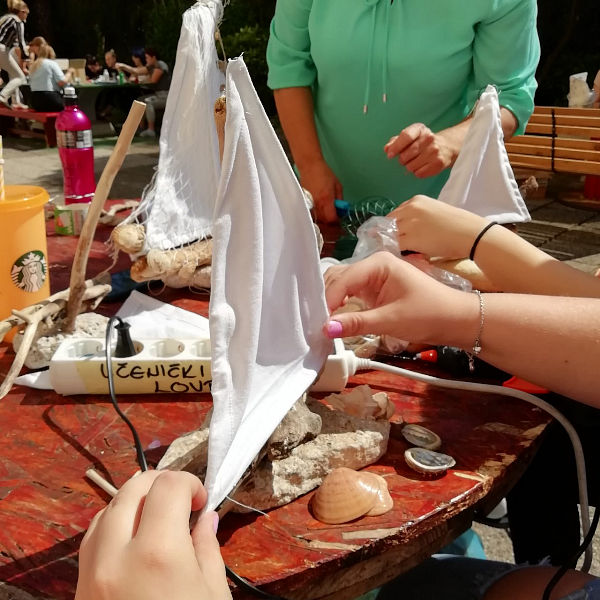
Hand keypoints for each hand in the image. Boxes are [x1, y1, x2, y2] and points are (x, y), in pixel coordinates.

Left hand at [75, 470, 231, 599]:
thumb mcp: (212, 594)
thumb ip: (207, 549)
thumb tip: (205, 519)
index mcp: (158, 554)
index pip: (168, 486)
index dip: (190, 483)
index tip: (200, 502)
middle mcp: (117, 557)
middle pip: (133, 488)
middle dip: (161, 484)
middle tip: (181, 502)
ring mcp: (92, 573)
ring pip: (107, 508)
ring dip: (135, 502)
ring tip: (157, 519)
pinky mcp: (80, 589)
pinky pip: (91, 538)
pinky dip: (113, 525)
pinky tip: (133, 539)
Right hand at [298, 159, 342, 222]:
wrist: (309, 167)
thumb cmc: (324, 173)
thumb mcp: (338, 186)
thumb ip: (340, 200)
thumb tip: (341, 211)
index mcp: (326, 200)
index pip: (332, 219)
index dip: (337, 224)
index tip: (340, 224)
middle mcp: (317, 204)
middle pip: (324, 224)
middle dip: (330, 226)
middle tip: (335, 225)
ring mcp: (309, 205)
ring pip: (317, 222)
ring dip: (323, 224)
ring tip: (328, 220)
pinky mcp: (304, 204)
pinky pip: (312, 216)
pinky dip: (317, 219)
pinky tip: (320, 216)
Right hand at [323, 251, 476, 345]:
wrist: (456, 320)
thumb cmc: (429, 314)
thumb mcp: (391, 320)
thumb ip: (357, 323)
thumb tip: (326, 328)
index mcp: (379, 263)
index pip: (343, 279)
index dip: (329, 300)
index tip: (320, 322)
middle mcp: (373, 265)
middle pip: (338, 278)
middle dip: (326, 299)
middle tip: (317, 323)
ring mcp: (373, 277)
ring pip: (342, 286)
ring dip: (332, 303)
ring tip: (324, 323)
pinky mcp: (375, 290)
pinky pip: (351, 294)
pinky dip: (341, 306)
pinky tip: (336, 320)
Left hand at [384, 123, 457, 177]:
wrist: (446, 146)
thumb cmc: (422, 142)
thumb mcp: (410, 137)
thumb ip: (396, 142)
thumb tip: (387, 149)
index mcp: (419, 129)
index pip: (406, 136)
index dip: (396, 147)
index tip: (390, 155)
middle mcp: (429, 138)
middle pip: (406, 155)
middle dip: (402, 160)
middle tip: (405, 159)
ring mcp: (435, 151)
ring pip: (411, 166)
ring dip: (409, 167)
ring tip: (415, 162)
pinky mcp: (438, 163)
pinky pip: (419, 173)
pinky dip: (417, 172)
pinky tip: (422, 166)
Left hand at [388, 195, 488, 257]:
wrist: (471, 234)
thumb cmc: (459, 225)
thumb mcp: (435, 212)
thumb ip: (419, 217)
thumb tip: (408, 229)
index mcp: (416, 200)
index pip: (396, 213)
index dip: (396, 226)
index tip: (399, 234)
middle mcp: (410, 209)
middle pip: (389, 223)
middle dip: (390, 234)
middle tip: (397, 245)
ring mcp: (409, 223)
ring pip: (390, 235)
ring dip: (393, 243)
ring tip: (402, 251)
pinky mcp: (410, 238)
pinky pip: (395, 246)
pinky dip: (397, 251)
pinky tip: (404, 255)